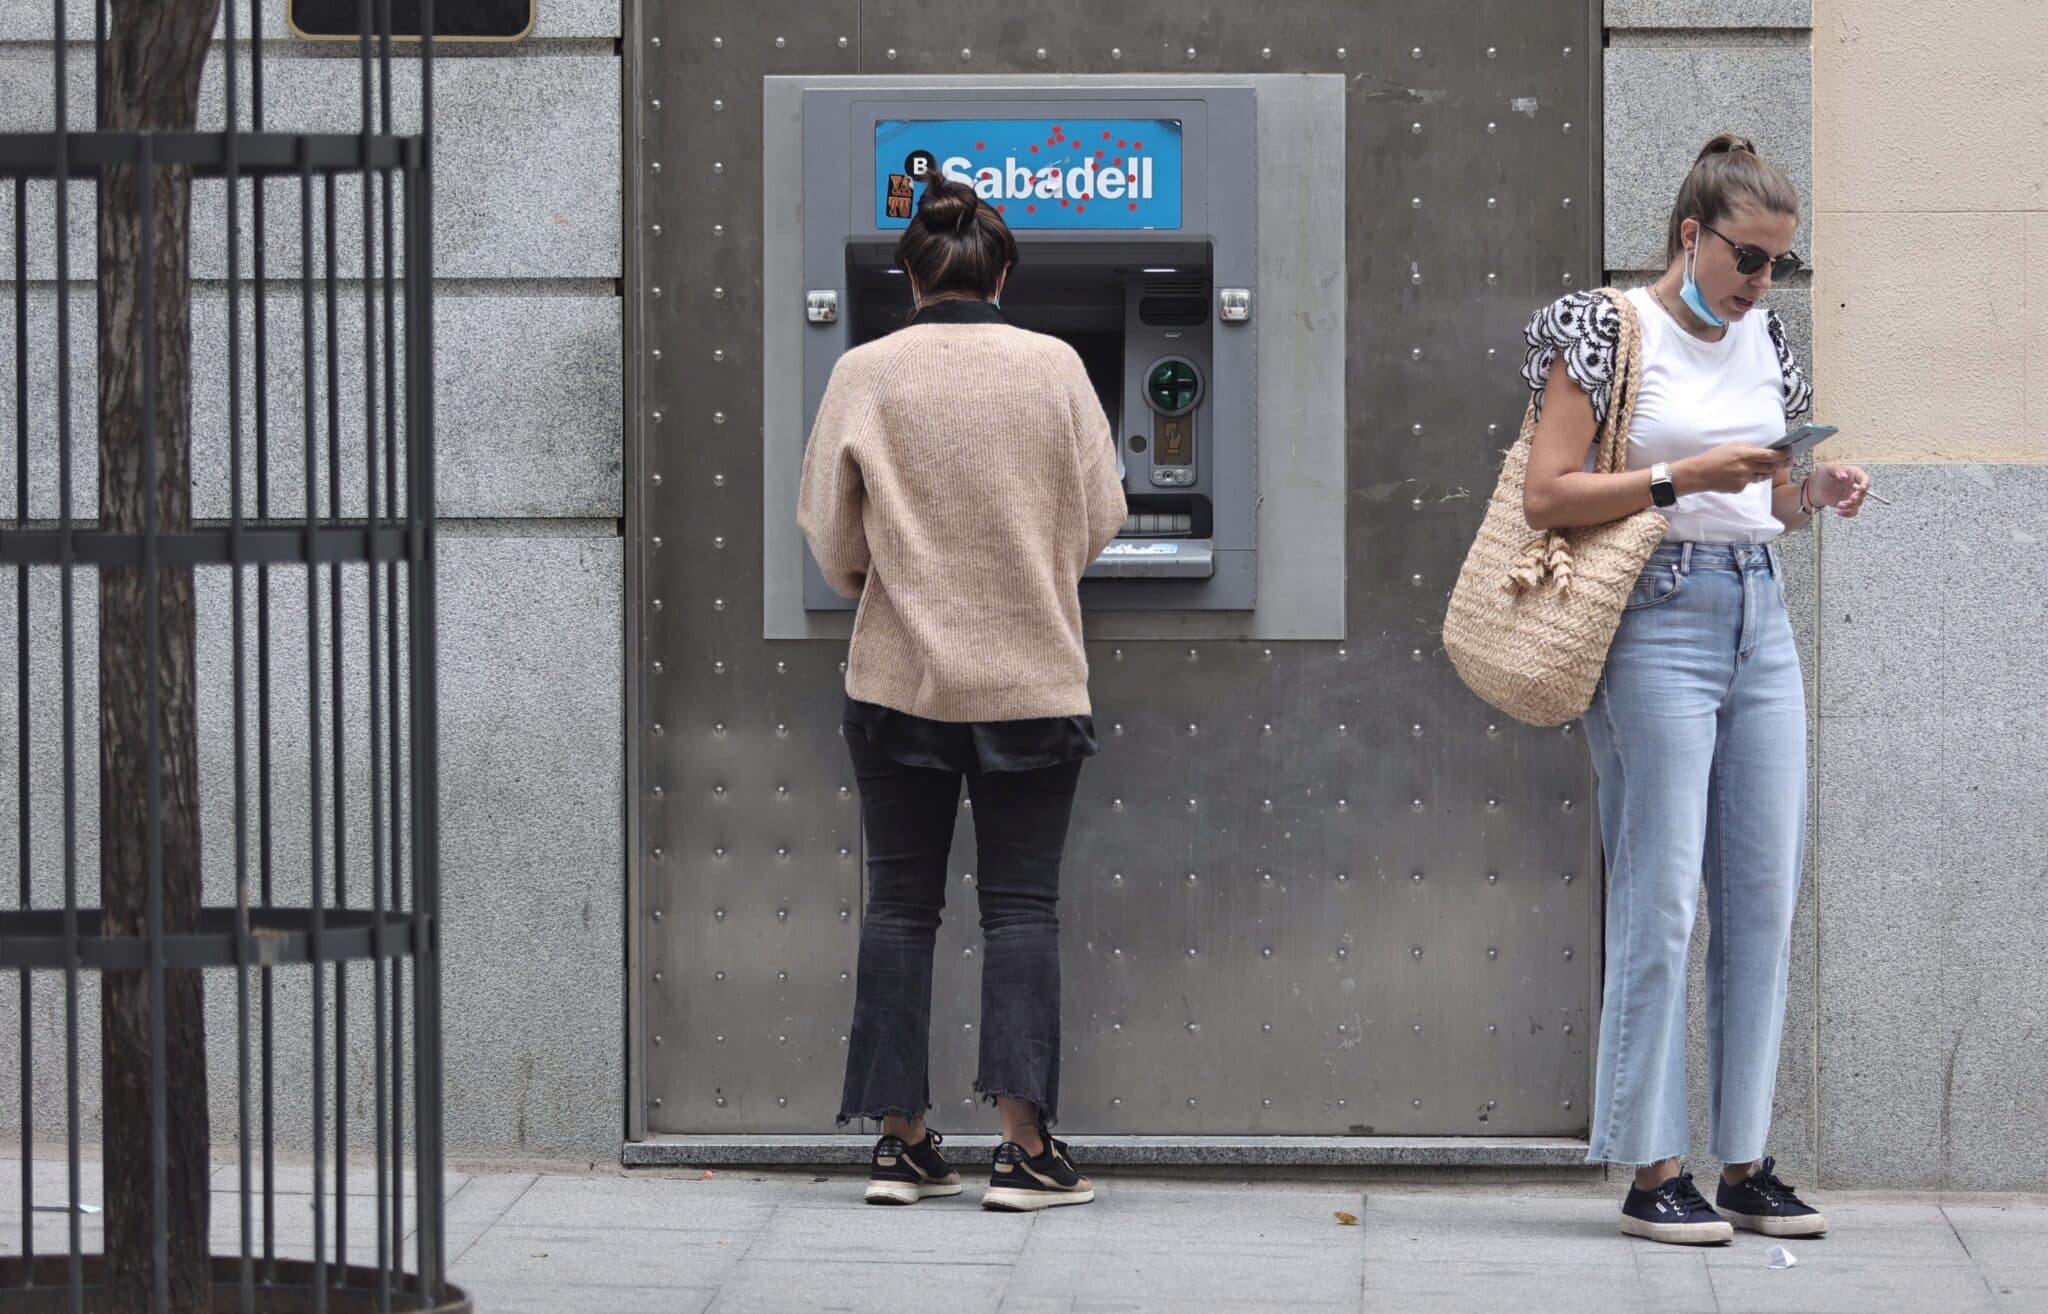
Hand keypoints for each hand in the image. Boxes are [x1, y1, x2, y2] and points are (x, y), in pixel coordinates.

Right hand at [1673, 444, 1791, 496]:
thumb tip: (1763, 450)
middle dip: (1782, 463)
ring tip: (1770, 467)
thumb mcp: (1732, 446)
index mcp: (1745, 454)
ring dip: (1768, 471)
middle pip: (1771, 467)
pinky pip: (1750, 483)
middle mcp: (1747, 468)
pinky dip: (1749, 478)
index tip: (1789, 452)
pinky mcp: (1740, 488)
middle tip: (1789, 461)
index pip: (1770, 455)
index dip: (1782, 454)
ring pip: (1763, 476)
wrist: (1700, 474)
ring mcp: (1744, 479)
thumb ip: (1749, 448)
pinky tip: (1740, 475)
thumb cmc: (1714, 457)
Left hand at [1804, 464, 1870, 517]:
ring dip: (1850, 506)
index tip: (1861, 488)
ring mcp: (1851, 495)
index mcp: (1854, 474)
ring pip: (1858, 504)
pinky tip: (1839, 511)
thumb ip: (1837, 470)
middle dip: (1858, 497)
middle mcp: (1855, 485)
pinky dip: (1848, 513)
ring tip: (1839, 505)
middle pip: (1863, 493)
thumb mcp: (1829, 468)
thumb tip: (1844, 475)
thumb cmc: (1823, 475)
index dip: (1865, 484)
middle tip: (1851, 498)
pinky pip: (1852, 511)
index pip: (1865, 479)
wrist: (1814, 487)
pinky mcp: (1847, 504)